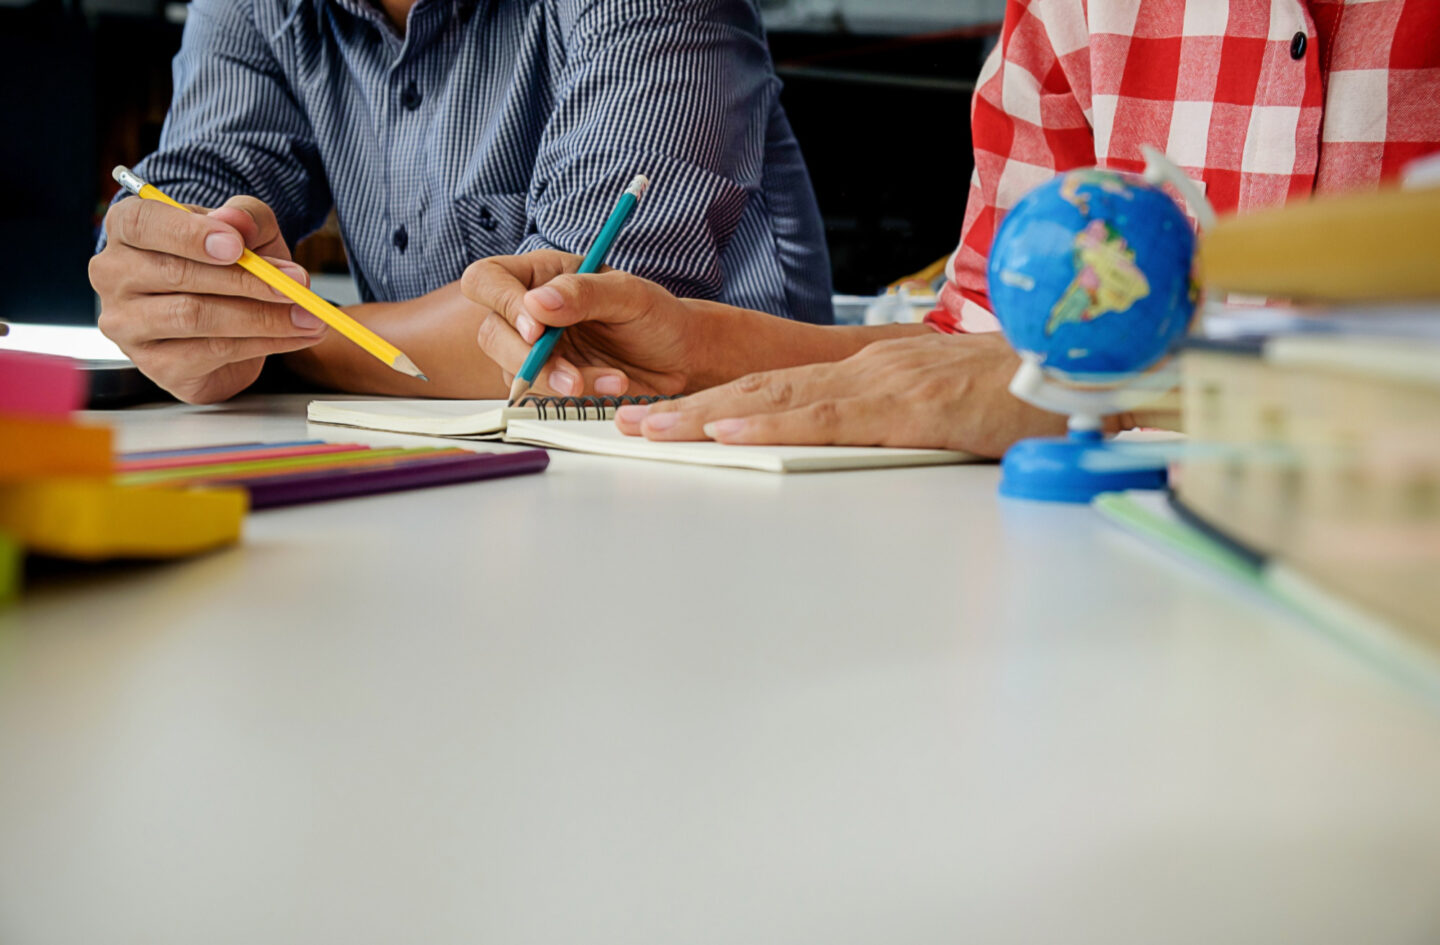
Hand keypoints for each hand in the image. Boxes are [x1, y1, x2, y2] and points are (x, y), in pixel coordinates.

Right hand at [91, 195, 327, 403]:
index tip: (237, 246)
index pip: (141, 224)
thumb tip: (234, 223)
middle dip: (246, 280)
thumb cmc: (229, 263)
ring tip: (308, 315)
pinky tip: (294, 336)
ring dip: (262, 317)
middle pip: (176, 275)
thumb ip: (246, 218)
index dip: (190, 235)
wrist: (232, 317)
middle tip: (296, 284)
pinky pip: (211, 353)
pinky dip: (262, 344)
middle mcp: (114, 276)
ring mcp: (128, 325)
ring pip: (194, 317)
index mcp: (126, 229)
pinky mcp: (156, 365)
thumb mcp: (247, 230)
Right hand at [462, 250, 709, 397]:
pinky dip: (575, 397)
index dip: (502, 304)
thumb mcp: (629, 294)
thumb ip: (584, 293)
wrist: (679, 357)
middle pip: (491, 334)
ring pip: (513, 372)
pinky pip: (541, 396)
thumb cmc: (656, 315)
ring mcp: (534, 350)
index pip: (487, 280)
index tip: (537, 329)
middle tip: (571, 375)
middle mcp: (529, 311)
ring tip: (614, 379)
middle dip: (527, 359)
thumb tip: (537, 304)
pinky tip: (611, 385)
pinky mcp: (547, 383)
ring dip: (558, 383)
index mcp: (540, 274)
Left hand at [613, 332, 1066, 457]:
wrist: (1088, 373)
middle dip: (688, 409)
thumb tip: (847, 442)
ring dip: (707, 415)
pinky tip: (728, 433)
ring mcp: (887, 384)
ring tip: (650, 429)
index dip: (714, 403)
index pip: (777, 389)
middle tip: (626, 424)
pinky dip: (772, 425)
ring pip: (779, 400)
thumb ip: (893, 423)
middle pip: (760, 391)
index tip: (663, 418)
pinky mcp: (913, 408)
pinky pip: (829, 418)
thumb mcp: (943, 411)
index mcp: (871, 375)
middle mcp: (867, 371)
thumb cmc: (1022, 396)